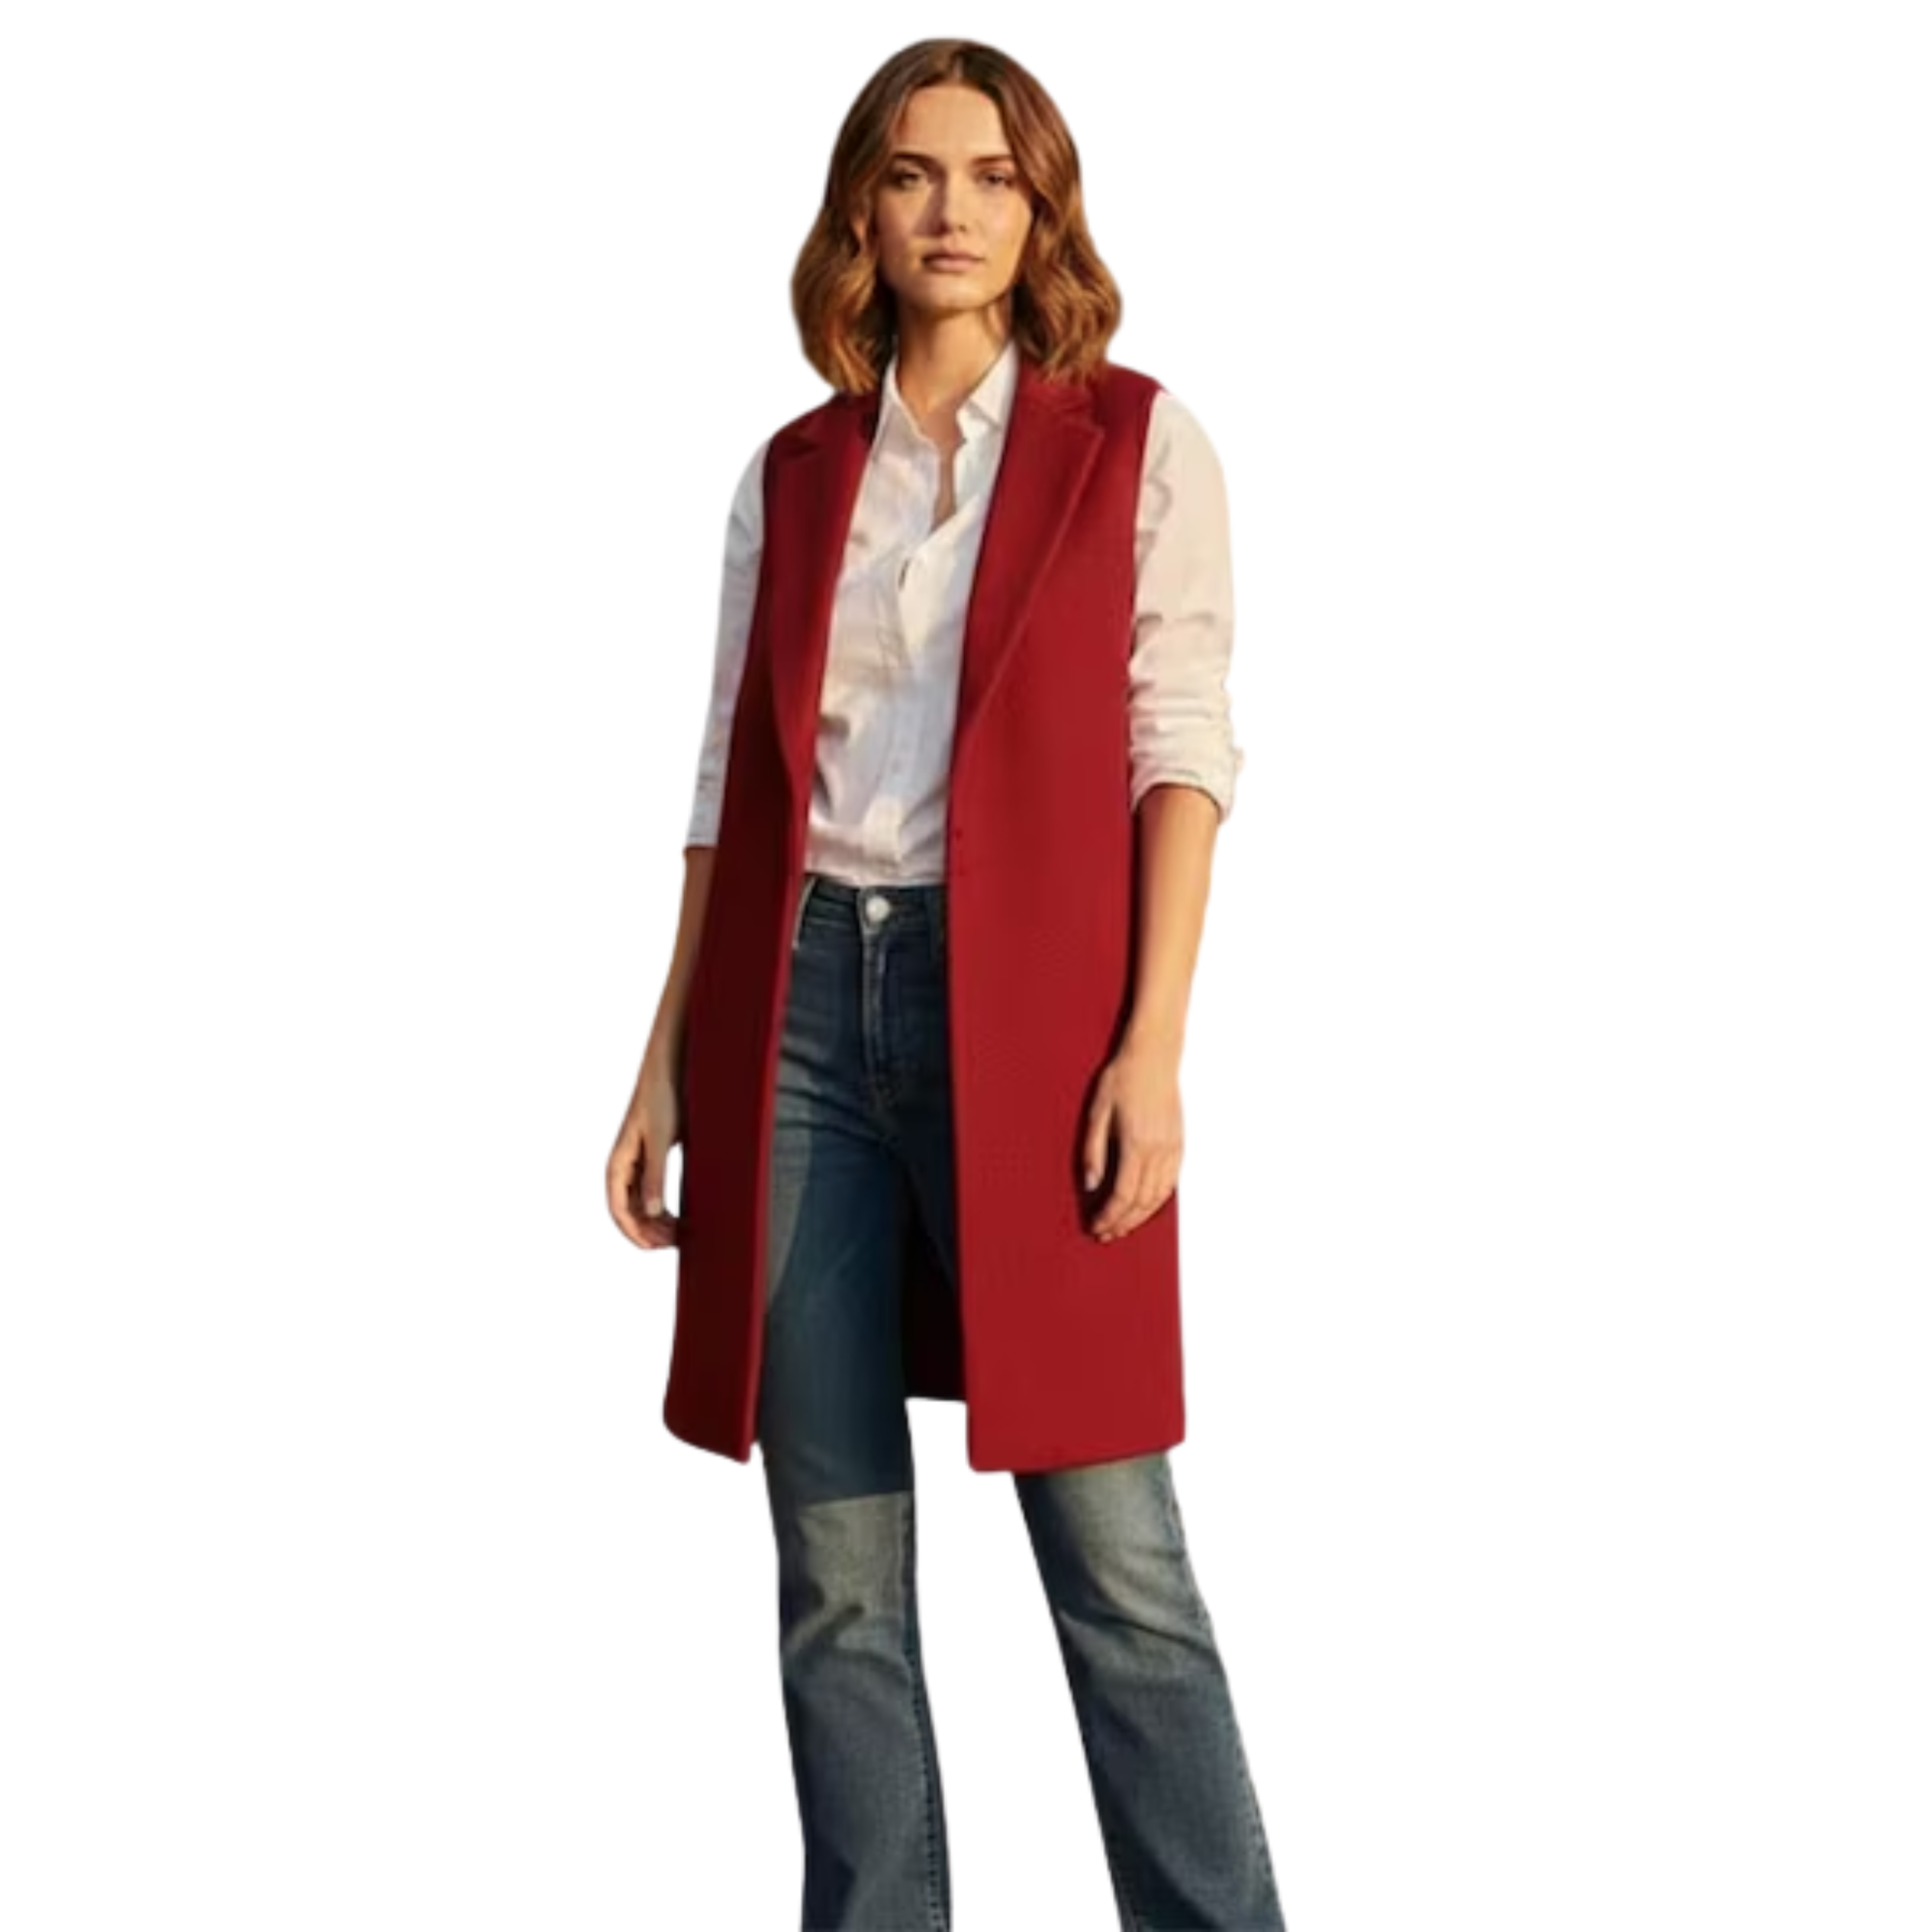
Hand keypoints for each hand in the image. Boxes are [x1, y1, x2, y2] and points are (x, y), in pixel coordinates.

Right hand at [607, 1054, 682, 1249]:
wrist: (670, 1069)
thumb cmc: (660, 1098)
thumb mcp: (659, 1139)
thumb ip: (654, 1175)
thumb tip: (652, 1211)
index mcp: (618, 1164)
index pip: (619, 1211)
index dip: (636, 1233)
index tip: (658, 1247)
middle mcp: (623, 1167)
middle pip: (630, 1212)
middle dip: (650, 1231)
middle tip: (678, 1242)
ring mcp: (637, 1163)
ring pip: (642, 1205)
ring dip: (658, 1222)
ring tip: (682, 1233)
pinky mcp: (652, 1157)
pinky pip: (652, 1191)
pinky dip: (664, 1207)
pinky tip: (681, 1215)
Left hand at [1081, 1039, 1183, 1242]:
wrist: (1153, 1057)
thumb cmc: (1122, 1079)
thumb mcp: (1097, 1113)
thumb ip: (1093, 1151)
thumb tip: (1091, 1185)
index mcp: (1136, 1144)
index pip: (1123, 1195)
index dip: (1109, 1216)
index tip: (1096, 1226)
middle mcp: (1158, 1151)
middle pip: (1142, 1202)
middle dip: (1123, 1223)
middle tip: (1105, 1233)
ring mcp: (1172, 1149)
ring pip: (1159, 1197)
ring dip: (1141, 1217)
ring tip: (1122, 1226)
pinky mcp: (1178, 1144)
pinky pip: (1171, 1183)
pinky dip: (1157, 1201)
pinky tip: (1144, 1207)